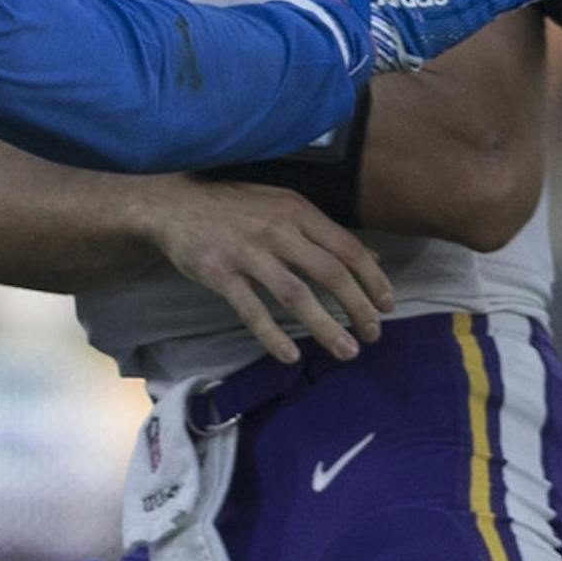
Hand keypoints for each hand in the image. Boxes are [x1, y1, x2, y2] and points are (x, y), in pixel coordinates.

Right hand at [132, 178, 394, 363]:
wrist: (174, 204)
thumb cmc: (235, 207)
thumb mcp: (284, 206)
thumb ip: (324, 233)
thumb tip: (371, 257)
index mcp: (297, 211)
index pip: (347, 248)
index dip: (373, 280)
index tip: (387, 306)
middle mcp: (277, 229)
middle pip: (330, 272)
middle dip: (358, 307)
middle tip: (373, 336)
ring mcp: (248, 252)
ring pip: (296, 294)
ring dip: (325, 326)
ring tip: (346, 351)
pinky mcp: (220, 273)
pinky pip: (251, 309)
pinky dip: (272, 334)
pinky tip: (291, 355)